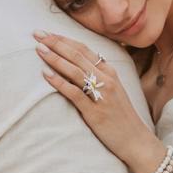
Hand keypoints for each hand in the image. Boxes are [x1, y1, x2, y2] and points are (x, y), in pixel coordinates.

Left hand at [34, 32, 160, 172]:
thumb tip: (77, 66)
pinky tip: (45, 74)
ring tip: (38, 49)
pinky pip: (74, 92)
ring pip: (74, 70)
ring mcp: (101, 94)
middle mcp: (107, 79)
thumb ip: (99, 77)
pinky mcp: (95, 111)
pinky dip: (58, 82)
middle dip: (55, 42)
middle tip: (37, 34)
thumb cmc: (121, 116)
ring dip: (55, 58)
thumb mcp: (113, 91)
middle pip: (77, 55)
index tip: (47, 32)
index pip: (84, 49)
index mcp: (111, 72)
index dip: (64, 39)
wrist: (136, 140)